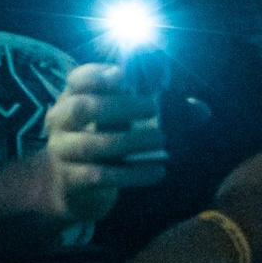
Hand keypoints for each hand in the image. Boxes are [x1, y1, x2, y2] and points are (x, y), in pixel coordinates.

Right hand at [41, 62, 166, 225]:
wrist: (67, 188)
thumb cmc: (101, 145)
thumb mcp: (117, 123)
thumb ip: (151, 112)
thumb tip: (201, 109)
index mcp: (70, 100)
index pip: (76, 79)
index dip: (97, 75)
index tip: (124, 75)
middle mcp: (60, 123)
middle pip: (81, 108)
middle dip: (120, 105)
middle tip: (154, 107)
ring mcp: (62, 152)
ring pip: (92, 144)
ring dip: (131, 140)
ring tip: (162, 139)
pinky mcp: (70, 181)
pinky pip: (101, 176)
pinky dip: (133, 173)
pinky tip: (158, 171)